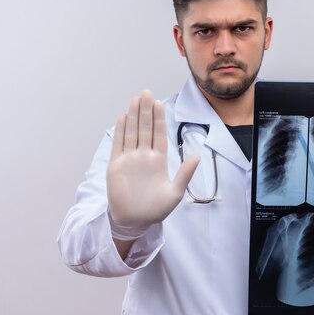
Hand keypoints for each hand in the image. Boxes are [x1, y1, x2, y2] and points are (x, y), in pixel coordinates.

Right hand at [106, 90, 199, 229]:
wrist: (135, 221)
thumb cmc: (156, 209)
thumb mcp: (175, 192)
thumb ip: (185, 173)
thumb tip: (197, 155)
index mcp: (158, 160)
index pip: (159, 134)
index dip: (159, 119)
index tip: (159, 103)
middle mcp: (144, 156)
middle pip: (145, 128)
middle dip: (146, 111)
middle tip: (146, 92)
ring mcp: (129, 159)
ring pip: (132, 132)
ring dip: (133, 116)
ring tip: (135, 100)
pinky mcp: (116, 166)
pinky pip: (118, 145)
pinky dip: (120, 131)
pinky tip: (122, 117)